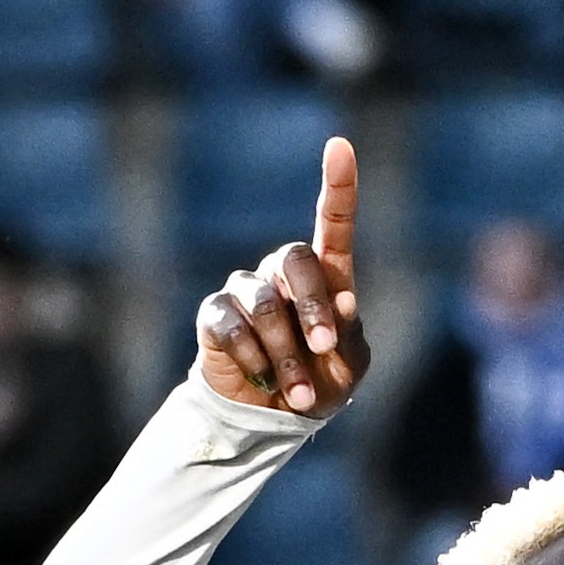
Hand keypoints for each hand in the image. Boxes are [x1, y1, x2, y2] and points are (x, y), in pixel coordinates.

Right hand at [197, 136, 368, 415]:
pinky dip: (254, 356)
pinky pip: (232, 323)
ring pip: (264, 301)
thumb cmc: (320, 383)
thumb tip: (343, 301)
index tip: (340, 146)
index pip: (332, 224)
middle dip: (312, 305)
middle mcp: (282, 273)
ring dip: (286, 352)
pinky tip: (262, 376)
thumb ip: (347, 333)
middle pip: (294, 258)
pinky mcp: (216, 314)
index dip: (337, 186)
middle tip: (323, 348)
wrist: (275, 418)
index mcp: (325, 277)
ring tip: (299, 392)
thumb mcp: (348, 365)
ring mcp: (247, 290)